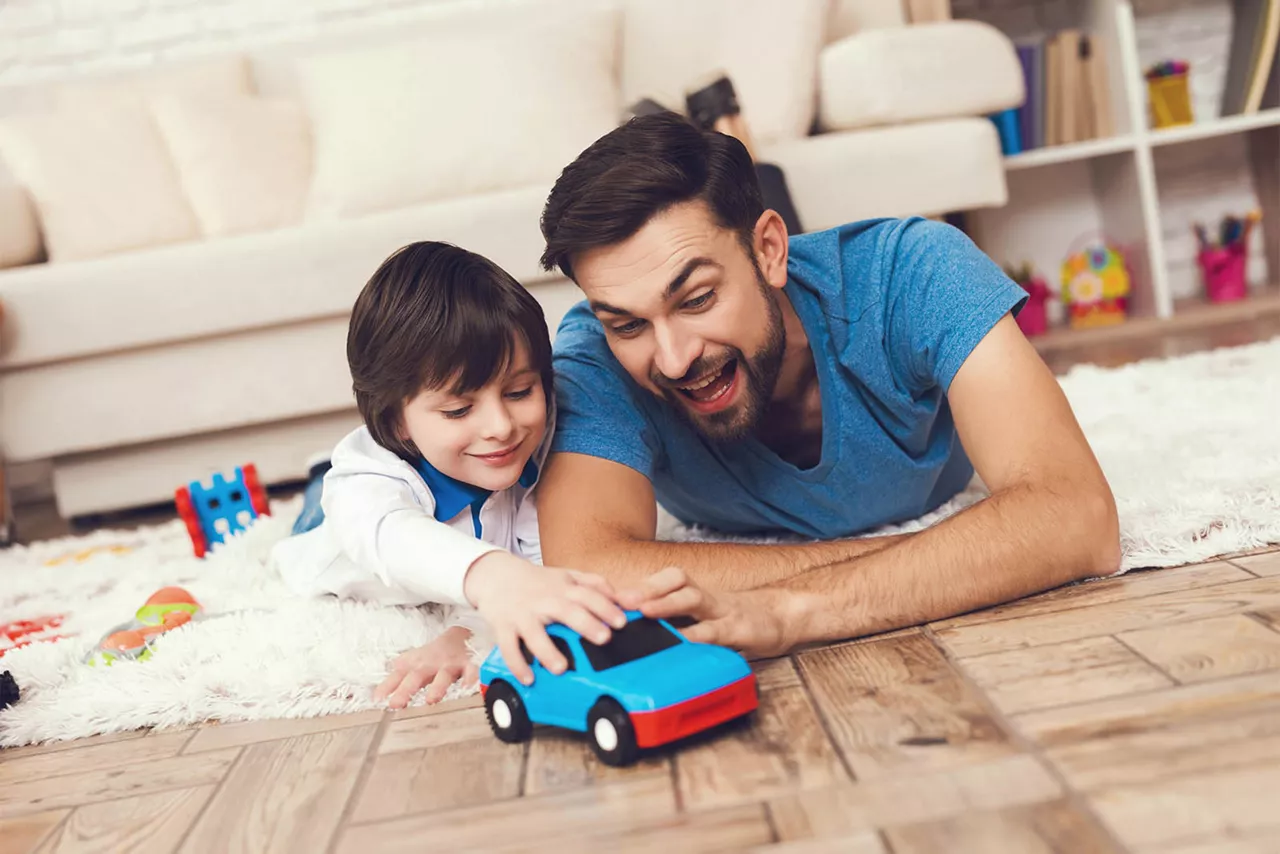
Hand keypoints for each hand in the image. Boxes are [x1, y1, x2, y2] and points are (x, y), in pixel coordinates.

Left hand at [374, 625, 477, 709]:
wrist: (460, 635)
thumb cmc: (434, 654)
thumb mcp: (412, 663)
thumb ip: (396, 679)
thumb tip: (375, 695)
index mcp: (415, 665)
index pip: (397, 676)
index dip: (386, 687)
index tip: (377, 699)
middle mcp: (430, 665)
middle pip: (416, 677)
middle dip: (406, 690)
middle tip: (396, 703)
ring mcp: (449, 664)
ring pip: (443, 676)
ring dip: (437, 687)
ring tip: (431, 699)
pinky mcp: (468, 663)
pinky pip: (471, 670)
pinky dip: (470, 677)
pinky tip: (467, 686)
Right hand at [464, 551, 628, 685]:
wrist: (496, 575)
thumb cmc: (539, 582)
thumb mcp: (568, 577)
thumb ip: (598, 586)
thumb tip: (632, 598)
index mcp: (564, 587)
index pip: (589, 594)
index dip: (606, 606)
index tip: (622, 621)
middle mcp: (545, 600)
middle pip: (567, 611)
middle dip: (585, 624)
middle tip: (603, 638)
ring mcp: (523, 614)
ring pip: (535, 633)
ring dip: (547, 651)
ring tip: (561, 668)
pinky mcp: (504, 627)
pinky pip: (508, 647)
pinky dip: (517, 664)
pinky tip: (528, 678)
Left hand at [619, 567, 794, 658]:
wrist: (783, 617)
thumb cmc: (736, 618)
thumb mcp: (705, 616)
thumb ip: (677, 619)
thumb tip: (638, 627)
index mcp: (696, 594)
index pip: (664, 580)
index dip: (638, 584)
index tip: (609, 593)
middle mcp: (707, 597)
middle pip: (675, 580)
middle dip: (646, 587)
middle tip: (620, 598)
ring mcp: (723, 610)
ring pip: (693, 598)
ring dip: (667, 603)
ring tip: (645, 611)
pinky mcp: (740, 628)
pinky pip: (716, 630)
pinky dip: (698, 636)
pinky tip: (682, 643)